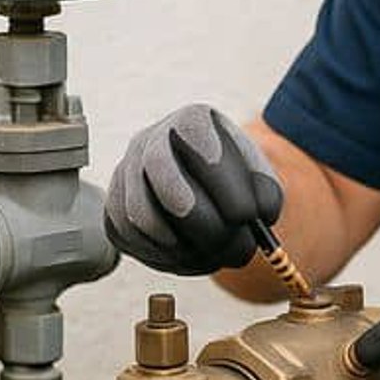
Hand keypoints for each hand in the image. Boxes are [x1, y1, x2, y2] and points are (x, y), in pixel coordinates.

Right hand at [104, 104, 281, 275]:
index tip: (247, 215)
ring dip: (185, 246)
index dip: (221, 178)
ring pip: (142, 215)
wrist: (205, 188)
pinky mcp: (113, 211)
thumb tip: (259, 217)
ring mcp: (125, 175)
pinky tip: (195, 257)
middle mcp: (150, 141)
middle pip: (160, 174)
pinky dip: (165, 258)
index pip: (195, 134)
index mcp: (190, 121)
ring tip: (220, 255)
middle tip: (235, 248)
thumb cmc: (235, 180)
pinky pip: (130, 240)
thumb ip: (266, 192)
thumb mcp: (259, 176)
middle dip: (202, 220)